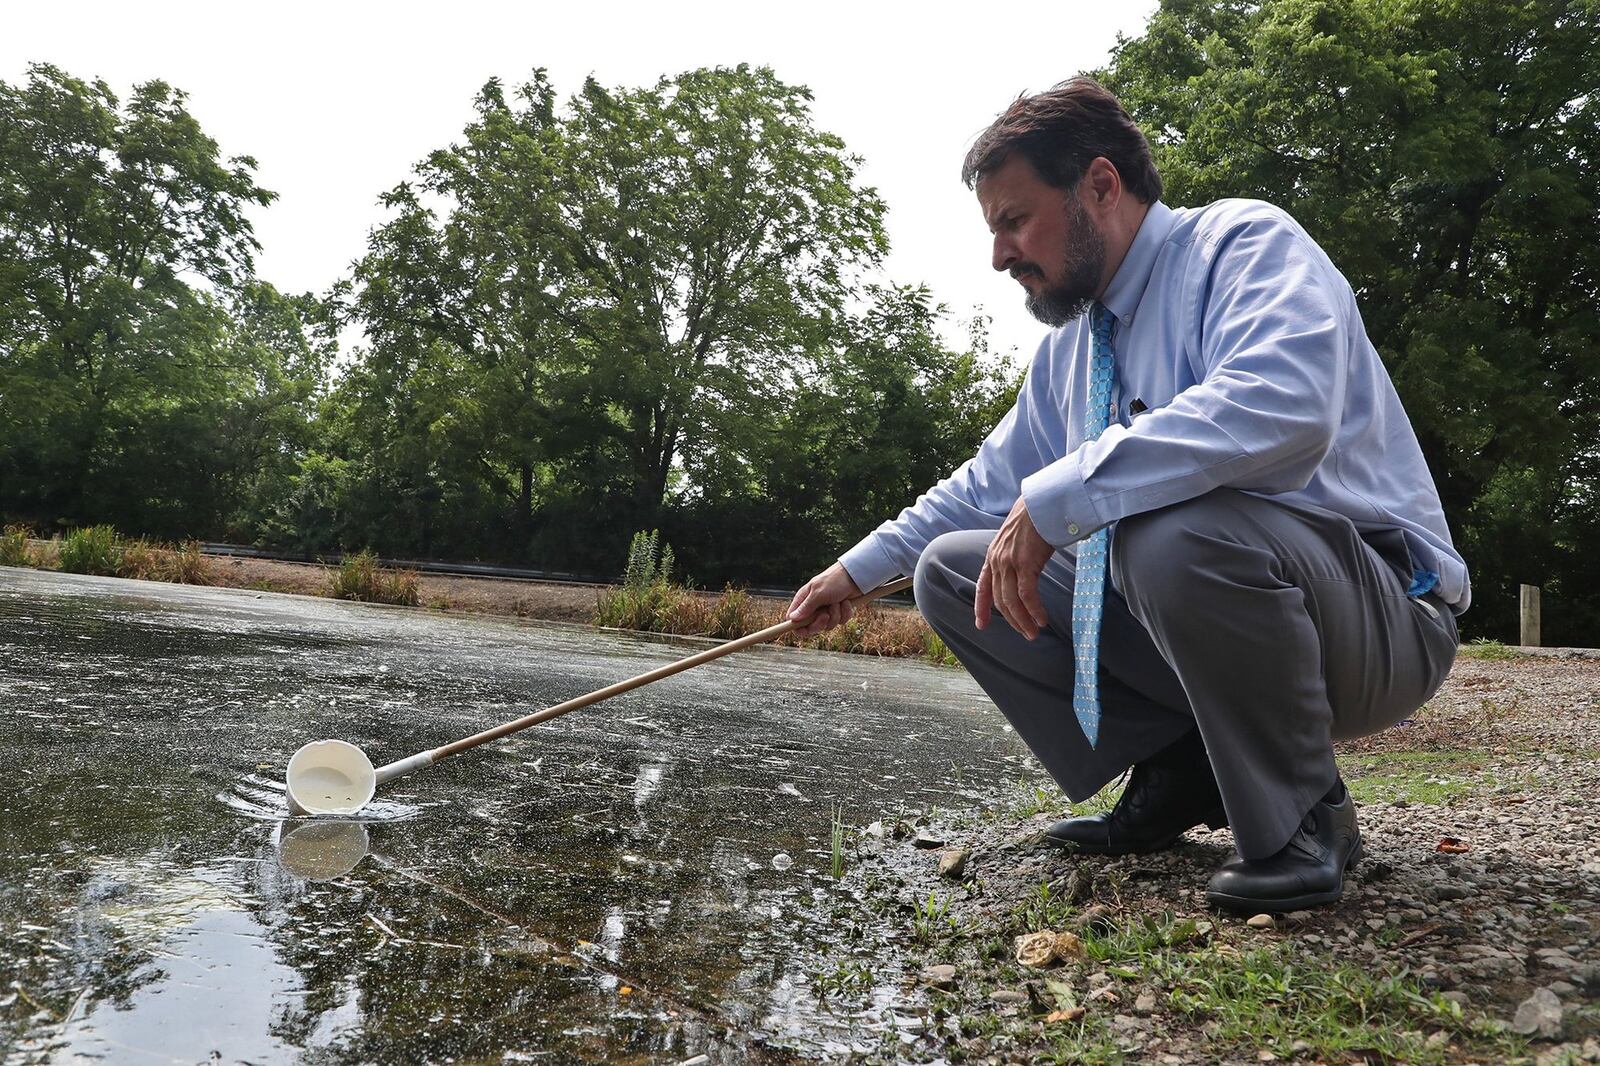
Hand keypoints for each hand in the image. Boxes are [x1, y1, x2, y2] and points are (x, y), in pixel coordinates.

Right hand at [786, 562, 863, 636]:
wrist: (855, 576)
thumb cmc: (834, 580)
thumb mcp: (818, 594)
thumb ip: (805, 607)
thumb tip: (792, 618)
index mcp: (804, 600)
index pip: (793, 619)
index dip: (797, 627)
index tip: (805, 631)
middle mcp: (814, 607)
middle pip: (811, 627)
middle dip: (820, 623)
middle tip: (826, 615)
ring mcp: (827, 610)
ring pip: (828, 625)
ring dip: (835, 615)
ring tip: (838, 602)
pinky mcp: (839, 612)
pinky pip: (841, 621)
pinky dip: (845, 613)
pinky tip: (846, 602)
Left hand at [975, 497, 1054, 639]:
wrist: (1040, 504)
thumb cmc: (1034, 519)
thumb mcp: (1016, 540)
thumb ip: (1014, 555)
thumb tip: (1025, 568)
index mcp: (993, 556)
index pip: (983, 586)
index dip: (981, 607)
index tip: (981, 625)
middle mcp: (997, 561)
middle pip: (1000, 599)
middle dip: (1012, 620)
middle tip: (1025, 633)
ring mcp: (1010, 563)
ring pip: (1012, 601)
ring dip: (1023, 620)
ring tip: (1033, 633)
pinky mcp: (1025, 564)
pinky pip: (1027, 595)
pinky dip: (1034, 610)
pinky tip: (1041, 620)